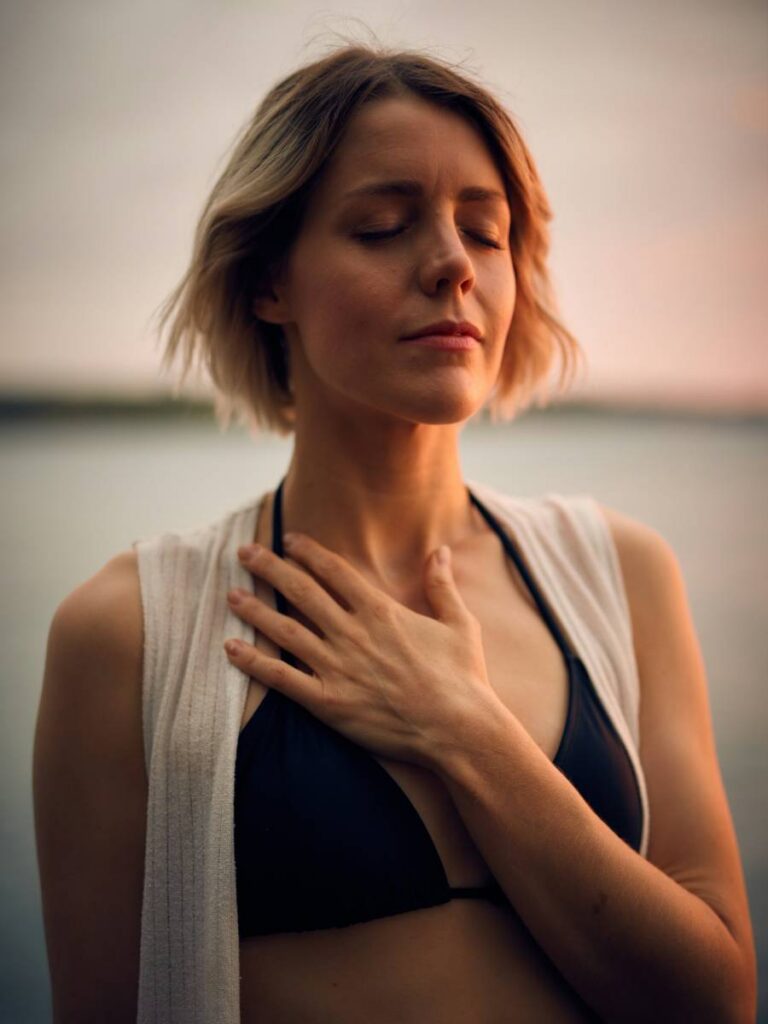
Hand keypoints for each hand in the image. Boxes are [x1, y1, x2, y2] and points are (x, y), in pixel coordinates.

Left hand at [224, 532, 498, 767]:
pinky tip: (230, 648)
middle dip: (270, 568)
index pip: (334, 571)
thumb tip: (440, 550)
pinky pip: (281, 678)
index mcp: (380, 611)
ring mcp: (337, 667)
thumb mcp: (459, 623)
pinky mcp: (328, 702)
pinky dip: (253, 662)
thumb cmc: (463, 678)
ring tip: (231, 594)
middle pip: (301, 591)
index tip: (288, 539)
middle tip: (245, 552)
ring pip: (285, 630)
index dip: (307, 552)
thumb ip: (442, 584)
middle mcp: (352, 633)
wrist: (458, 729)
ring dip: (254, 609)